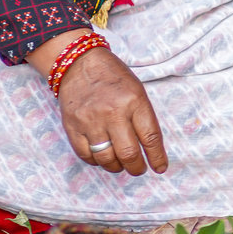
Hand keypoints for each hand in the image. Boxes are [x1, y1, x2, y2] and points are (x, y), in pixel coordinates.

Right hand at [56, 49, 169, 174]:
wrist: (79, 63)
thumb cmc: (114, 78)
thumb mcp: (137, 91)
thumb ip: (143, 118)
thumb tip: (149, 149)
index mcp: (134, 101)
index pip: (150, 137)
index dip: (157, 157)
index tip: (160, 168)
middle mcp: (112, 112)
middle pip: (128, 153)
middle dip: (136, 168)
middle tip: (139, 169)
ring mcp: (90, 120)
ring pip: (106, 158)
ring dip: (116, 167)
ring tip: (121, 164)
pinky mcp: (72, 126)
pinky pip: (86, 155)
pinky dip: (96, 161)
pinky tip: (103, 157)